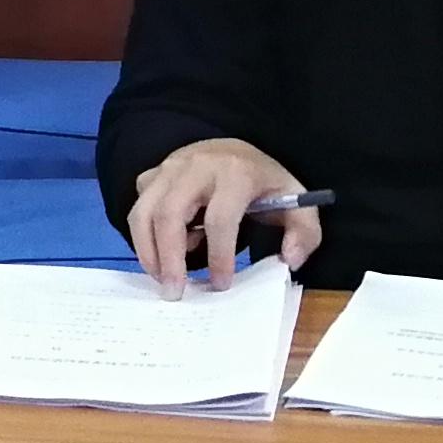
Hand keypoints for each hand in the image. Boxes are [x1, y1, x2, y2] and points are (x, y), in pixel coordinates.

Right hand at [125, 139, 317, 294]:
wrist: (233, 150)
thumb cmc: (263, 182)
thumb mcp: (296, 201)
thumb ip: (304, 232)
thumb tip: (290, 260)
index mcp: (235, 172)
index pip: (220, 217)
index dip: (219, 255)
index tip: (221, 284)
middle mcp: (195, 166)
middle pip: (169, 213)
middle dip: (168, 257)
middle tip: (174, 292)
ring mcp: (168, 169)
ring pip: (143, 211)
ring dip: (148, 251)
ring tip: (162, 280)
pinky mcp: (151, 176)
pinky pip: (138, 208)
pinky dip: (143, 237)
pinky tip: (161, 254)